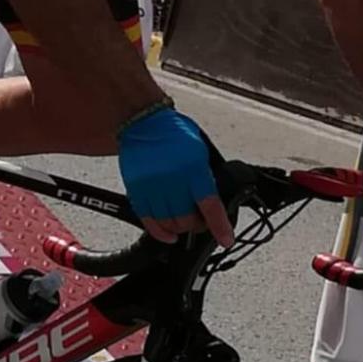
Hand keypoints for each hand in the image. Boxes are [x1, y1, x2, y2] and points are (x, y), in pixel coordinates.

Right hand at [118, 106, 234, 247]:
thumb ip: (205, 177)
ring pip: (169, 223)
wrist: (143, 121)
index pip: (209, 204)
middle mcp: (172, 179)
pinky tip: (168, 235)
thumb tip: (215, 203)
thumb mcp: (200, 151)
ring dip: (180, 228)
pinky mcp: (136, 190)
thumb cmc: (174, 134)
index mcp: (193, 167)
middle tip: (201, 222)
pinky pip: (149, 221)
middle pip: (187, 219)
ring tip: (184, 223)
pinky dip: (160, 233)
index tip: (226, 240)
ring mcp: (152, 186)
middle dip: (198, 226)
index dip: (219, 226)